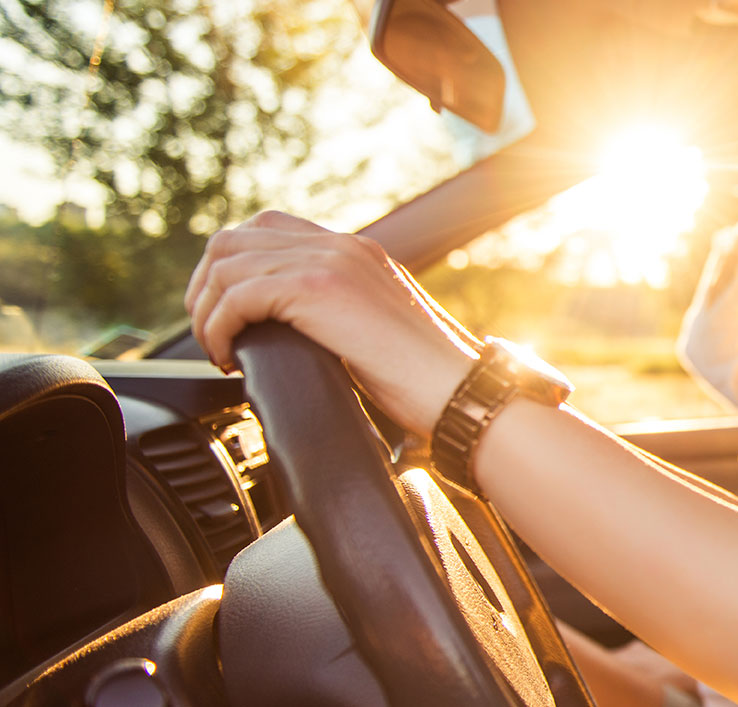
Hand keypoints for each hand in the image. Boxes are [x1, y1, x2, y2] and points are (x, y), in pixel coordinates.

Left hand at [184, 211, 476, 434]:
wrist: (460, 391)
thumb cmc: (427, 381)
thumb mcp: (378, 331)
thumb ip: (341, 314)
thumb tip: (293, 336)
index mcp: (356, 252)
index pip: (268, 229)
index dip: (231, 269)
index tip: (225, 314)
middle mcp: (341, 245)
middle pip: (234, 239)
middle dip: (205, 288)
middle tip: (211, 334)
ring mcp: (331, 261)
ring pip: (225, 265)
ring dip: (206, 311)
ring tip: (217, 350)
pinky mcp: (319, 288)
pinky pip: (237, 296)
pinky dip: (218, 328)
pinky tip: (228, 358)